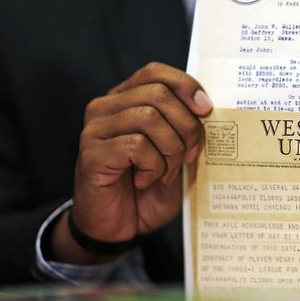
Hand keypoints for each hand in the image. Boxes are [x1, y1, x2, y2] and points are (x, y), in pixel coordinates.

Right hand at [53, 62, 212, 263]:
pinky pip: (136, 146)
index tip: (206, 110)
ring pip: (149, 118)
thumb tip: (208, 107)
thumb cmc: (148, 187)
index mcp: (126, 100)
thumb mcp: (174, 151)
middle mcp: (106, 107)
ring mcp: (95, 129)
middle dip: (185, 125)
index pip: (155, 72)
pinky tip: (146, 180)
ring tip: (166, 172)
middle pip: (158, 93)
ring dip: (170, 149)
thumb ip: (184, 125)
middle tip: (188, 155)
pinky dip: (153, 166)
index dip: (185, 85)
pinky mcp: (91, 153)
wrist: (118, 228)